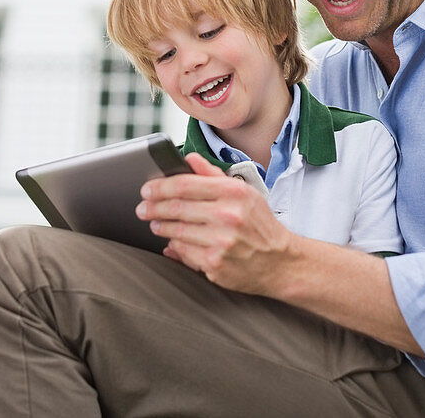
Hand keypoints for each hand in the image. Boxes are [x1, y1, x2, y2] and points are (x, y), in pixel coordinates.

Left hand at [136, 152, 295, 292]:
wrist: (281, 262)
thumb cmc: (260, 225)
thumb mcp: (244, 192)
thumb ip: (214, 175)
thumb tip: (189, 159)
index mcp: (234, 193)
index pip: (185, 185)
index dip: (160, 187)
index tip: (147, 190)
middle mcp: (228, 216)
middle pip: (177, 208)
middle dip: (153, 207)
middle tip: (143, 208)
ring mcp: (221, 243)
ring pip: (176, 232)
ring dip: (160, 227)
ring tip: (155, 224)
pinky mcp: (215, 265)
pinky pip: (184, 252)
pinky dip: (174, 246)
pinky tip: (172, 242)